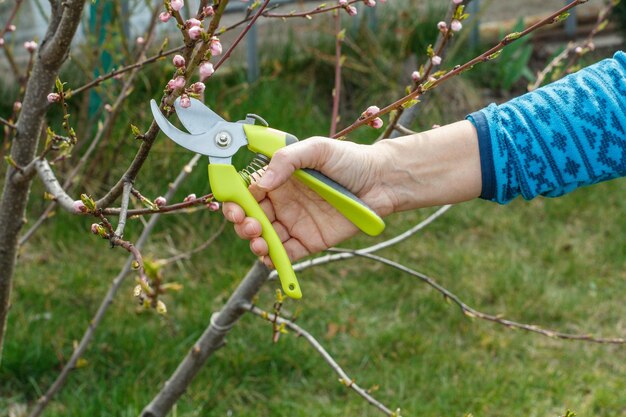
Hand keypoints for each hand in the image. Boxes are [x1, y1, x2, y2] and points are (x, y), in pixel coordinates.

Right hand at [222, 137, 395, 265]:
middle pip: (251, 217)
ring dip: (255, 242)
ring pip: (265, 238)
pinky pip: (286, 254)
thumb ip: (287, 160)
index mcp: (280, 179)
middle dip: (242, 224)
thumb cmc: (350, 159)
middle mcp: (283, 202)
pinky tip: (270, 257)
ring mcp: (295, 223)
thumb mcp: (317, 148)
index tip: (234, 207)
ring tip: (259, 241)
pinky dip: (274, 260)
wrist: (382, 181)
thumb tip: (261, 183)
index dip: (236, 201)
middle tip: (249, 225)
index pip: (249, 192)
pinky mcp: (310, 241)